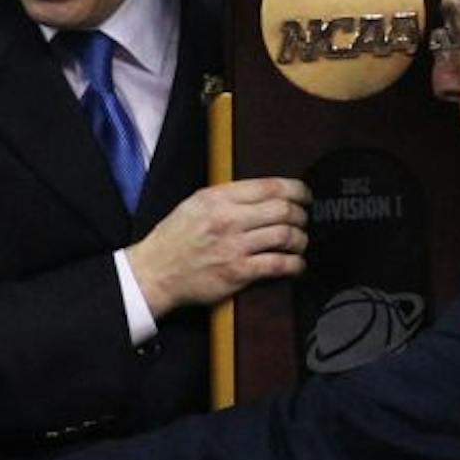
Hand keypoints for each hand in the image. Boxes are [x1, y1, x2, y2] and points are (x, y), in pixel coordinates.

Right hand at [126, 178, 308, 318]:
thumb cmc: (174, 238)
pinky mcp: (238, 273)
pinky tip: (296, 264)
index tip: (304, 195)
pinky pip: (278, 265)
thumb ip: (227, 196)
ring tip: (299, 242)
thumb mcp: (195, 204)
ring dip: (300, 239)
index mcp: (218, 198)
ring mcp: (234, 247)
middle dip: (301, 215)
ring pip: (285, 236)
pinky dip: (295, 264)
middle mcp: (228, 219)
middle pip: (283, 210)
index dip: (296, 190)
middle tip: (302, 220)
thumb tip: (263, 192)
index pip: (269, 187)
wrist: (155, 272)